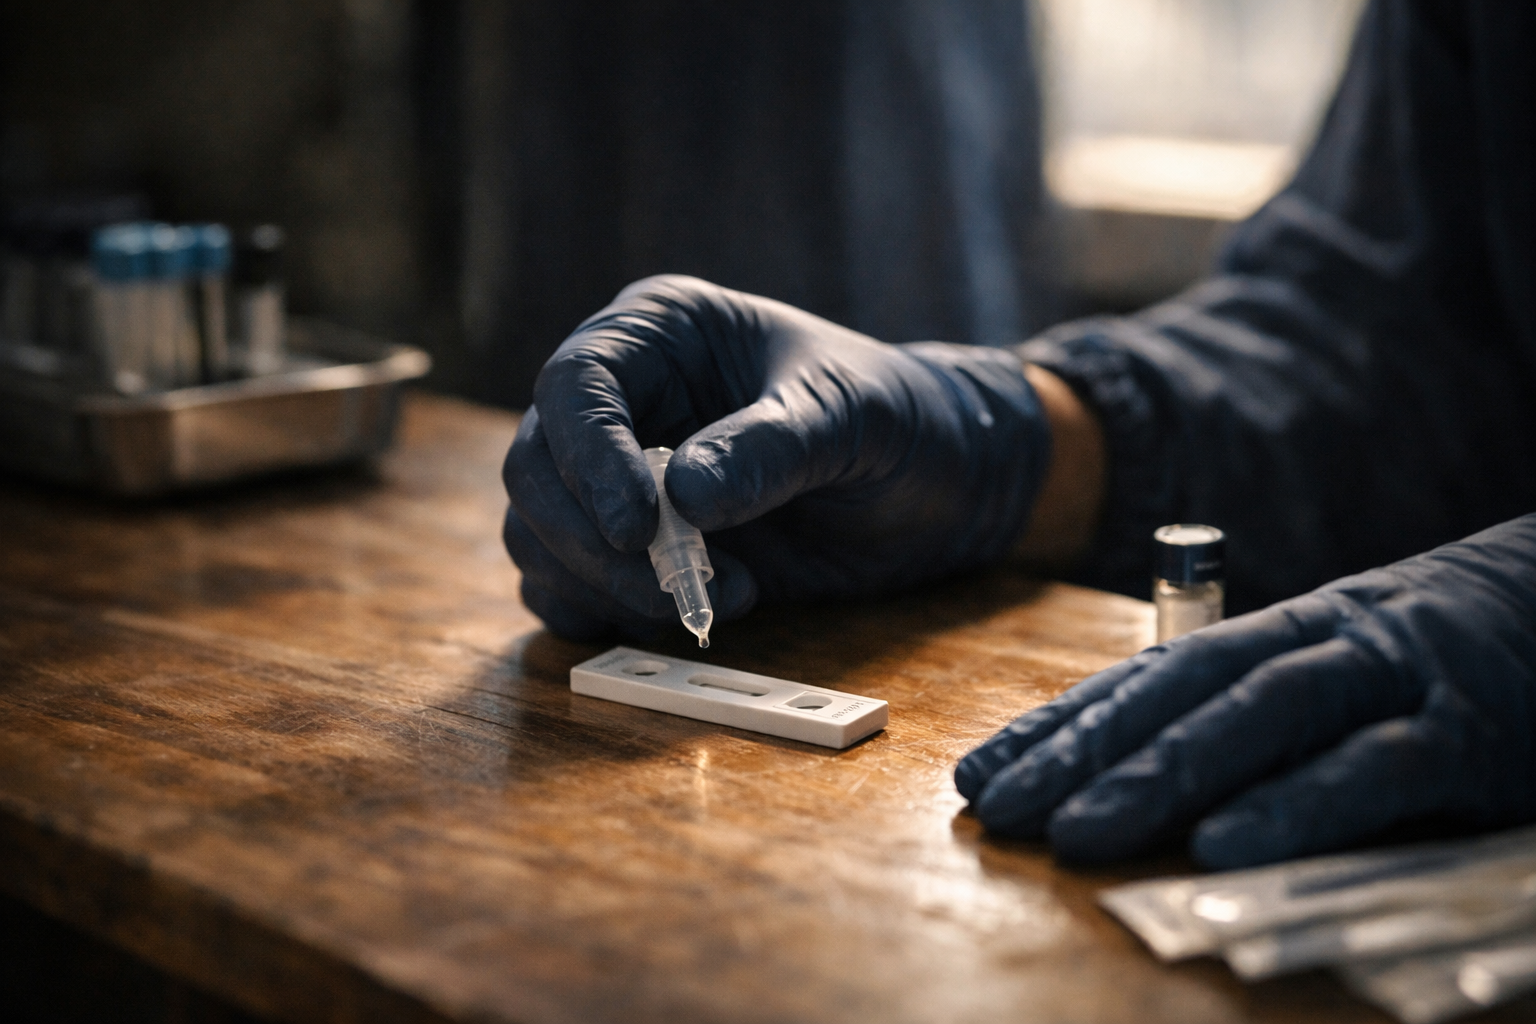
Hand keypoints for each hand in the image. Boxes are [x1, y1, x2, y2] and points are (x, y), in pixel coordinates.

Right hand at [503, 275, 1050, 640]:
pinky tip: (683, 618)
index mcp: (661, 335)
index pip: (576, 385)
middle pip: (538, 469)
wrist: (941, 483)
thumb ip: (770, 447)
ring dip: (605, 585)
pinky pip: (570, 587)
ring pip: (541, 535)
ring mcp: (621, 479)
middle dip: (589, 538)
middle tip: (678, 584)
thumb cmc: (899, 416)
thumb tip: (683, 496)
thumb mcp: (849, 415)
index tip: (636, 524)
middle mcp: (625, 404)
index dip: (588, 457)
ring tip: (723, 598)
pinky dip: (603, 614)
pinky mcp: (635, 550)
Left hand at [955, 515, 1535, 868]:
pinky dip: (1296, 804)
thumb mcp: (1344, 672)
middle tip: (1001, 807)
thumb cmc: (1444, 656)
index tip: (982, 769)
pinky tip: (1223, 847)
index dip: (1062, 722)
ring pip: (1258, 716)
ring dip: (1161, 773)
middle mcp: (1321, 641)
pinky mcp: (1468, 732)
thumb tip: (1142, 775)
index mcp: (1283, 631)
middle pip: (1183, 691)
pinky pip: (1373, 770)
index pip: (1150, 675)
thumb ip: (1259, 716)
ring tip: (1080, 831)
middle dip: (1084, 751)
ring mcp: (1394, 677)